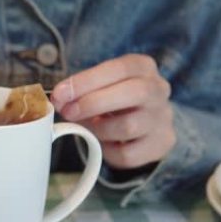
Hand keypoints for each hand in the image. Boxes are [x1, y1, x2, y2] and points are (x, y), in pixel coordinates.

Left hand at [50, 54, 174, 168]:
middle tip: (68, 112)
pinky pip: (128, 153)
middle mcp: (158, 90)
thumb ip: (81, 90)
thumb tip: (58, 100)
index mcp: (143, 67)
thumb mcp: (101, 86)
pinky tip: (103, 144)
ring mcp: (162, 118)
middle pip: (134, 93)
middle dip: (93, 103)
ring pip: (129, 126)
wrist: (145, 124)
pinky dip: (108, 151)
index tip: (60, 94)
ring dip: (99, 129)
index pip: (119, 68)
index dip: (87, 81)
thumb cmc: (115, 100)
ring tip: (88, 128)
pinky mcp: (161, 144)